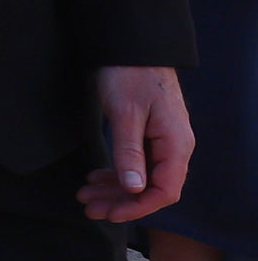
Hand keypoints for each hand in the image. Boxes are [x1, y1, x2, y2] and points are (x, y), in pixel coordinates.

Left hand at [81, 66, 192, 223]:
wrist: (133, 46)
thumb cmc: (130, 75)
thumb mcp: (125, 114)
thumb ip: (130, 152)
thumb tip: (134, 189)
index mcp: (176, 145)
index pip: (164, 191)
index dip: (137, 207)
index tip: (109, 214)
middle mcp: (175, 147)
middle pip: (152, 188)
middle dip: (120, 202)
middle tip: (88, 208)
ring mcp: (164, 141)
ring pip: (142, 177)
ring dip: (115, 189)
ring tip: (85, 196)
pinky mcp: (151, 134)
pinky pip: (138, 162)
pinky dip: (117, 173)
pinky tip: (96, 177)